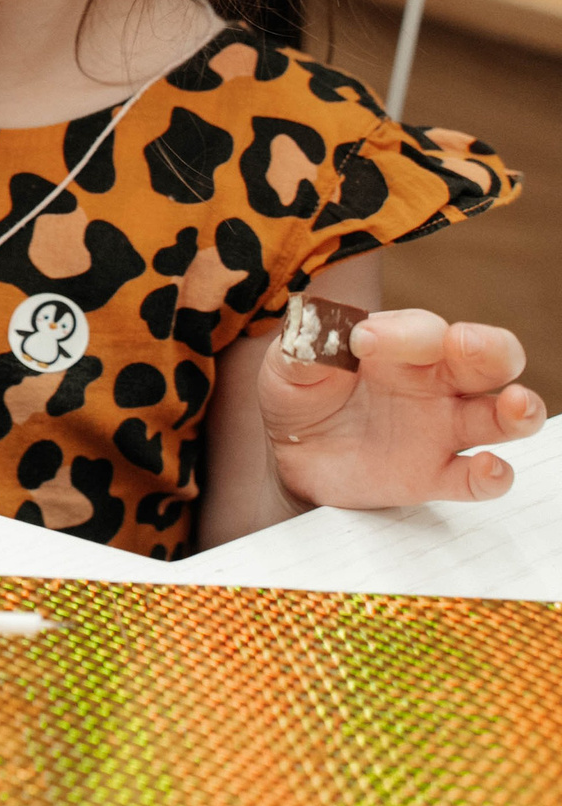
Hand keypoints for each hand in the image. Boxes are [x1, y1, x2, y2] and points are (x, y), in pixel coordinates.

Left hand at [261, 309, 544, 507]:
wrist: (291, 455)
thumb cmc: (300, 395)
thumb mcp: (287, 366)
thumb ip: (301, 349)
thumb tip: (313, 334)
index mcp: (398, 344)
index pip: (421, 328)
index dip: (400, 331)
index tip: (363, 341)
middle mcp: (433, 381)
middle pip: (486, 357)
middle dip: (488, 348)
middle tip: (467, 345)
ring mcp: (441, 428)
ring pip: (500, 415)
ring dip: (519, 409)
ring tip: (517, 404)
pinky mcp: (435, 475)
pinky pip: (476, 478)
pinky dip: (492, 476)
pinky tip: (489, 468)